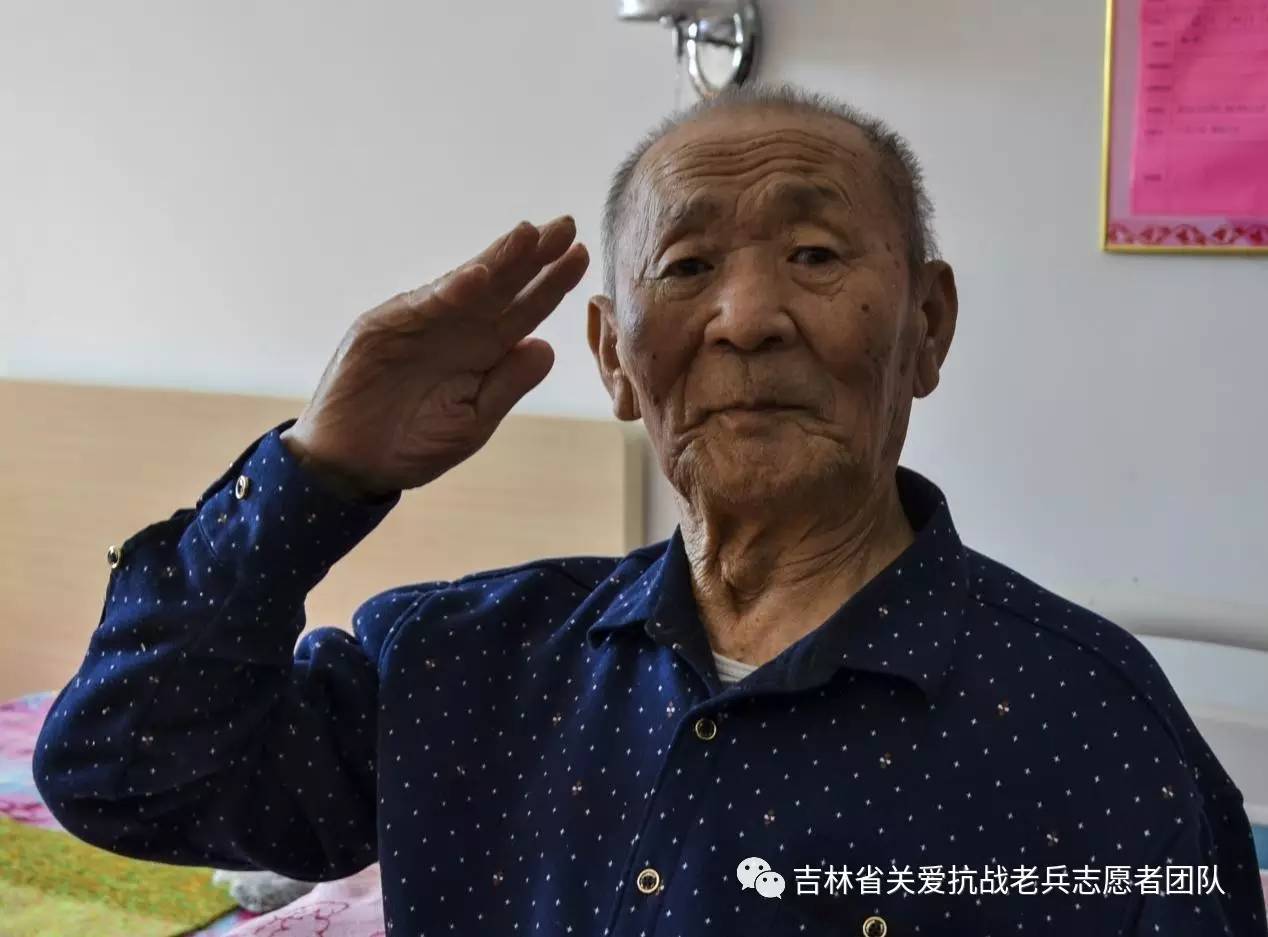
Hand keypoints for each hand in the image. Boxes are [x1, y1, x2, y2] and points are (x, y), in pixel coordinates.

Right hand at [280, 215, 588, 498]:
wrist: (352, 466)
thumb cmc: (414, 445)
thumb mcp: (473, 422)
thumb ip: (508, 385)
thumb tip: (548, 347)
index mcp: (484, 351)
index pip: (526, 310)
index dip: (552, 284)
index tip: (582, 258)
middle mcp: (457, 328)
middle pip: (503, 285)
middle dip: (533, 255)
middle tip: (566, 226)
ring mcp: (421, 322)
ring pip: (466, 284)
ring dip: (497, 259)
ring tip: (529, 234)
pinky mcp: (385, 326)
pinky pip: (424, 306)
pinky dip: (451, 291)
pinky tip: (480, 274)